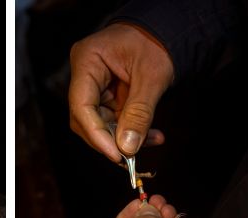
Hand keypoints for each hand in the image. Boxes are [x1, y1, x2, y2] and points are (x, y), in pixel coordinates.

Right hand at [69, 23, 172, 162]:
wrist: (165, 32)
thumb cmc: (156, 43)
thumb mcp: (152, 77)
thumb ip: (139, 113)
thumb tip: (127, 147)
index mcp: (87, 60)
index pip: (81, 104)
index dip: (96, 134)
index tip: (116, 154)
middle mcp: (85, 74)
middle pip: (86, 118)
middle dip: (110, 139)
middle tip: (132, 155)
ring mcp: (95, 86)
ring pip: (100, 123)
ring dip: (125, 138)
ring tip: (152, 141)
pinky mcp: (108, 95)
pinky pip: (114, 120)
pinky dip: (132, 130)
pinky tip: (152, 136)